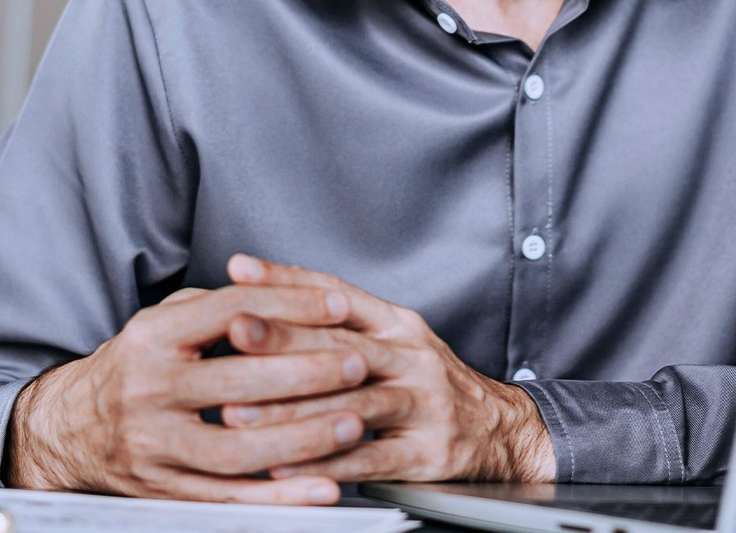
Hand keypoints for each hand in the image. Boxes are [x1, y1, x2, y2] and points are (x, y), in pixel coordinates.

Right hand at [4, 285, 371, 503]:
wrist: (69, 429)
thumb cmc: (135, 368)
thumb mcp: (163, 323)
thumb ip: (219, 306)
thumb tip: (294, 289)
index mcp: (153, 337)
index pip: (230, 311)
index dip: (289, 305)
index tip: (339, 305)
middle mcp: (149, 389)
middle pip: (237, 381)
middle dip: (307, 372)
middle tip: (358, 364)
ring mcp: (153, 444)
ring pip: (236, 449)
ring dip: (301, 439)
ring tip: (351, 423)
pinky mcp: (161, 489)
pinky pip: (228, 498)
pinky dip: (279, 497)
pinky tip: (322, 488)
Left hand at [218, 254, 555, 483]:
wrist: (502, 432)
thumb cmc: (431, 388)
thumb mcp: (397, 343)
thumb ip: (343, 327)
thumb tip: (270, 300)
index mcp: (399, 325)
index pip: (338, 294)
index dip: (289, 280)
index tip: (241, 270)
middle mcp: (413, 356)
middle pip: (341, 342)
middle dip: (282, 337)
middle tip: (233, 333)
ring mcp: (424, 403)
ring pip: (350, 402)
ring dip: (290, 408)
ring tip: (239, 412)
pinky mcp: (428, 452)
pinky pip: (368, 458)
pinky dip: (323, 462)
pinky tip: (285, 466)